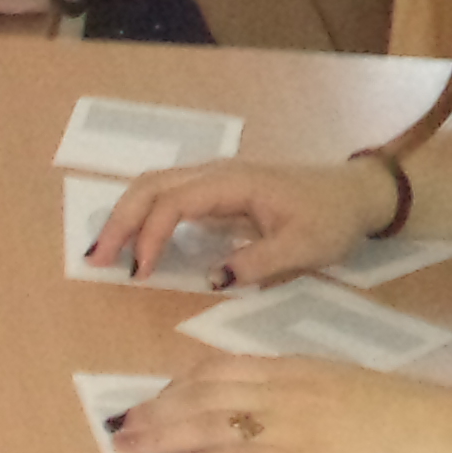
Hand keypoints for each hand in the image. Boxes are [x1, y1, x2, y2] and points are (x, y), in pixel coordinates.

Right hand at [87, 158, 393, 284]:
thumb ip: (258, 262)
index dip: (151, 236)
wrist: (355, 195)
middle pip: (150, 185)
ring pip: (154, 187)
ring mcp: (214, 180)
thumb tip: (212, 278)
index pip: (174, 202)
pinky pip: (169, 197)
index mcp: (233, 182)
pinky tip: (136, 245)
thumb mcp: (305, 247)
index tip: (140, 273)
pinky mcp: (217, 192)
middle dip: (119, 221)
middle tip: (96, 260)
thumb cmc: (332, 219)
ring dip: (126, 217)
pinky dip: (144, 217)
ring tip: (104, 254)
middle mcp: (216, 173)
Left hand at [114, 348, 451, 452]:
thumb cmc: (408, 418)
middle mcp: (285, 390)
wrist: (450, 434)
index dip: (179, 385)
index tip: (153, 399)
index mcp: (297, 368)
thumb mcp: (348, 387)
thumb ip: (304, 391)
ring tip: (131, 446)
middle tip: (121, 424)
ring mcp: (291, 426)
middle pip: (202, 392)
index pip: (221, 369)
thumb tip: (269, 405)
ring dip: (163, 434)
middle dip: (157, 408)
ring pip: (209, 422)